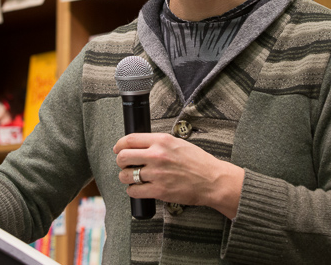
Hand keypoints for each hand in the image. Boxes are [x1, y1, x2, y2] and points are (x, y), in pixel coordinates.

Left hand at [113, 133, 243, 218]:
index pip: (130, 139)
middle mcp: (157, 155)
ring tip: (132, 177)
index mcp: (161, 140)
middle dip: (120, 161)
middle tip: (125, 164)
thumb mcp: (178, 143)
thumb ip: (158, 142)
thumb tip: (140, 144)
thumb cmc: (198, 162)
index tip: (118, 148)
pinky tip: (139, 188)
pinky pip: (134, 191)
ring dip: (125, 177)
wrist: (212, 180)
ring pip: (126, 175)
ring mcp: (157, 174)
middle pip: (123, 157)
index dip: (119, 145)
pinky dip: (132, 190)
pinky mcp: (159, 191)